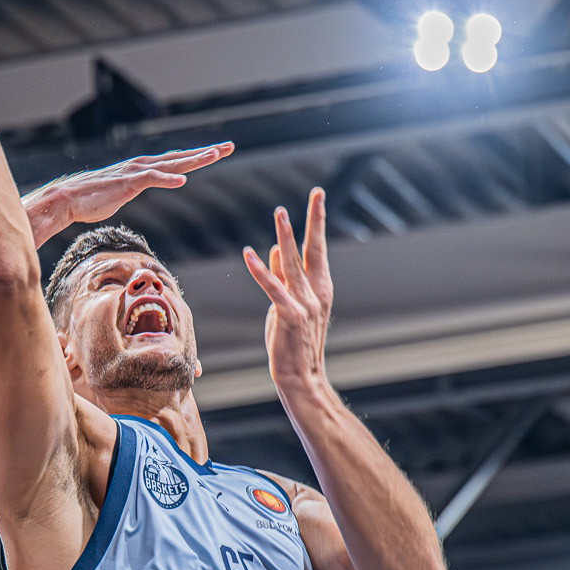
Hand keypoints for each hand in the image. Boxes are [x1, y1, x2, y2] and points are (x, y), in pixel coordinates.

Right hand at [25, 143, 233, 233]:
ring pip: (171, 165)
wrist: (68, 199)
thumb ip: (136, 187)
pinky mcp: (126, 183)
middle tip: (229, 146)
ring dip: (193, 160)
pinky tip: (183, 181)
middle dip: (206, 152)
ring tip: (214, 155)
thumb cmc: (92, 198)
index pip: (177, 161)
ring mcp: (135, 172)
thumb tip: (141, 189)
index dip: (199, 156)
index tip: (219, 151)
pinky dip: (167, 179)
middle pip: (181, 158)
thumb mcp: (122, 191)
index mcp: (144, 169)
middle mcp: (143, 165)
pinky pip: (151, 179)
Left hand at [243, 187, 332, 396]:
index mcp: (321, 288)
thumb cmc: (294, 342)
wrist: (302, 376)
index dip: (317, 222)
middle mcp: (317, 292)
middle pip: (314, 249)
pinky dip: (260, 270)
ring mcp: (305, 305)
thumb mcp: (289, 304)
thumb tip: (276, 249)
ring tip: (281, 212)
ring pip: (293, 264)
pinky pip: (272, 288)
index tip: (318, 197)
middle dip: (314, 219)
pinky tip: (249, 254)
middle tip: (317, 193)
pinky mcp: (289, 316)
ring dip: (287, 236)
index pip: (319, 248)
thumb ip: (284, 277)